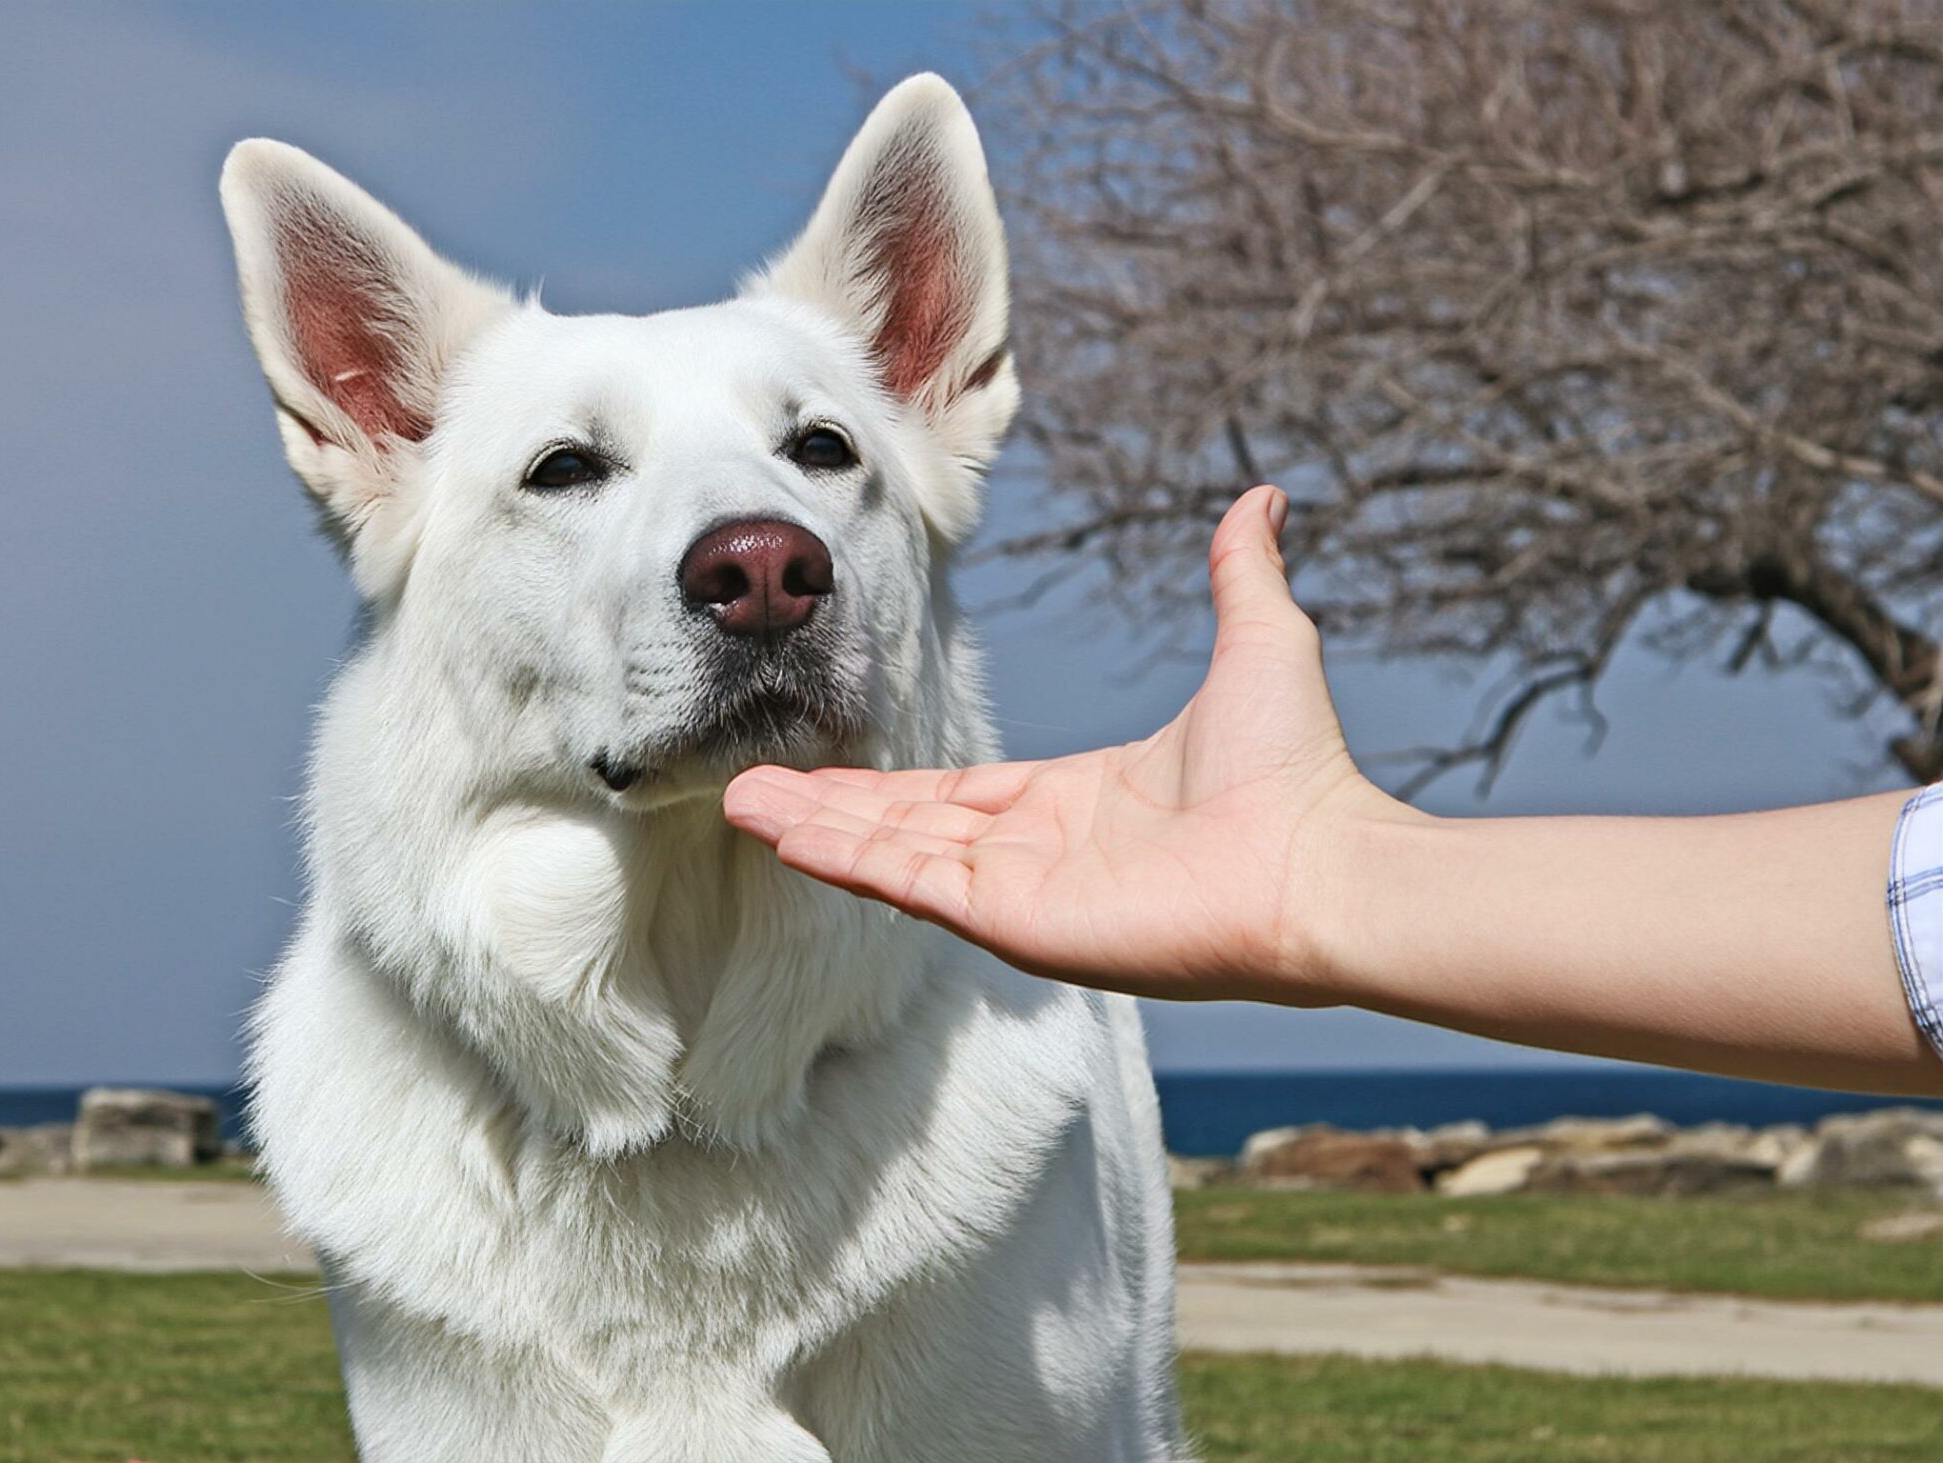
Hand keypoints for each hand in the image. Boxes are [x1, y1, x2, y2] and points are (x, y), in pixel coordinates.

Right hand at [723, 485, 1400, 1002]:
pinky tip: (788, 836)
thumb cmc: (1303, 774)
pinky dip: (847, 860)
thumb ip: (1240, 576)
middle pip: (906, 824)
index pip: (959, 792)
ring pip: (894, 854)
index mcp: (1078, 800)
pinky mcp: (1014, 922)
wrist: (1324, 862)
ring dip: (816, 828)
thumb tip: (1266, 498)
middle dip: (827, 804)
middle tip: (748, 784)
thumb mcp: (1261, 646)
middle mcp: (1038, 852)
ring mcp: (1021, 892)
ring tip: (742, 803)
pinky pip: (912, 887)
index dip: (890, 780)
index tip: (828, 752)